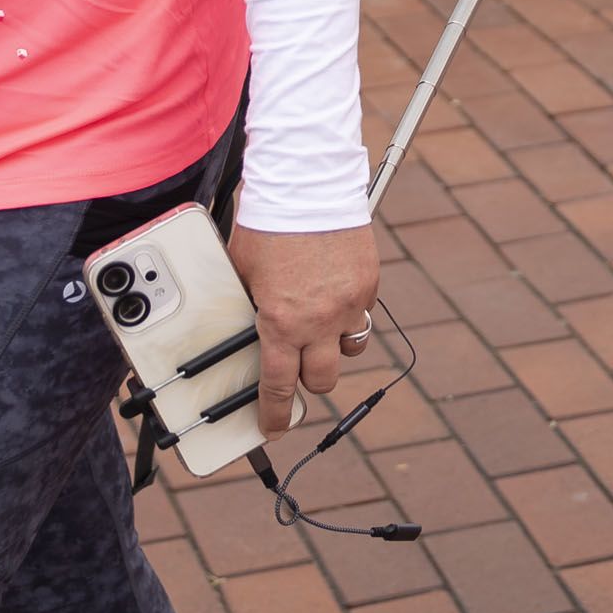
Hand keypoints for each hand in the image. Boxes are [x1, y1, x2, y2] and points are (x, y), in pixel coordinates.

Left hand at [228, 224, 379, 435]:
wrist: (306, 184)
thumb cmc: (268, 224)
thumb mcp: (243, 274)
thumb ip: (249, 307)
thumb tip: (245, 327)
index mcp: (281, 322)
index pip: (279, 386)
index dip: (275, 414)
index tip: (274, 427)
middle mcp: (319, 320)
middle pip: (322, 380)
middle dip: (309, 381)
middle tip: (298, 368)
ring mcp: (349, 303)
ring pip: (350, 349)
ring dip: (334, 347)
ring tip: (320, 326)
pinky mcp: (368, 283)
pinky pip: (361, 312)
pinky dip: (348, 310)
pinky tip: (333, 289)